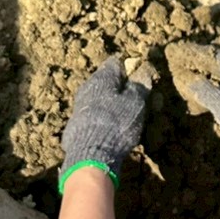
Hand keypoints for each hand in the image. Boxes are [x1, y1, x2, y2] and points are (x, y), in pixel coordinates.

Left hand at [60, 58, 151, 187]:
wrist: (90, 154)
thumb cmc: (117, 123)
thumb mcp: (136, 102)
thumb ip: (140, 86)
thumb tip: (143, 71)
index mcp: (101, 78)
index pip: (116, 63)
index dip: (130, 70)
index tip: (141, 82)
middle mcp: (87, 88)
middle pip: (107, 83)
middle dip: (123, 91)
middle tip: (139, 104)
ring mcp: (79, 108)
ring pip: (100, 101)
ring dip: (114, 107)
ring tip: (128, 121)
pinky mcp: (76, 126)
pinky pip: (95, 117)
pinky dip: (105, 120)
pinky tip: (113, 132)